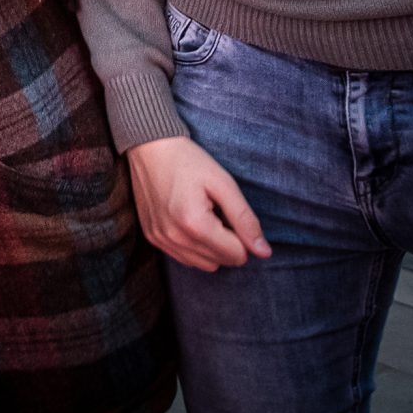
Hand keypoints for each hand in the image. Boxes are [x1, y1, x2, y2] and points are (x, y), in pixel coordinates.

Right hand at [126, 136, 270, 271]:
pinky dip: (194, 247)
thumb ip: (245, 220)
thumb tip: (264, 252)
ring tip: (205, 218)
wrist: (148, 147)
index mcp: (194, 223)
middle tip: (219, 214)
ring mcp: (160, 239)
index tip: (231, 213)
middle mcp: (174, 237)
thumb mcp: (224, 184)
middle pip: (221, 262)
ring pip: (203, 264)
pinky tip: (189, 222)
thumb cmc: (188, 161)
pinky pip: (184, 258)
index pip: (237, 255)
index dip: (243, 237)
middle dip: (228, 244)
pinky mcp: (151, 237)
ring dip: (212, 249)